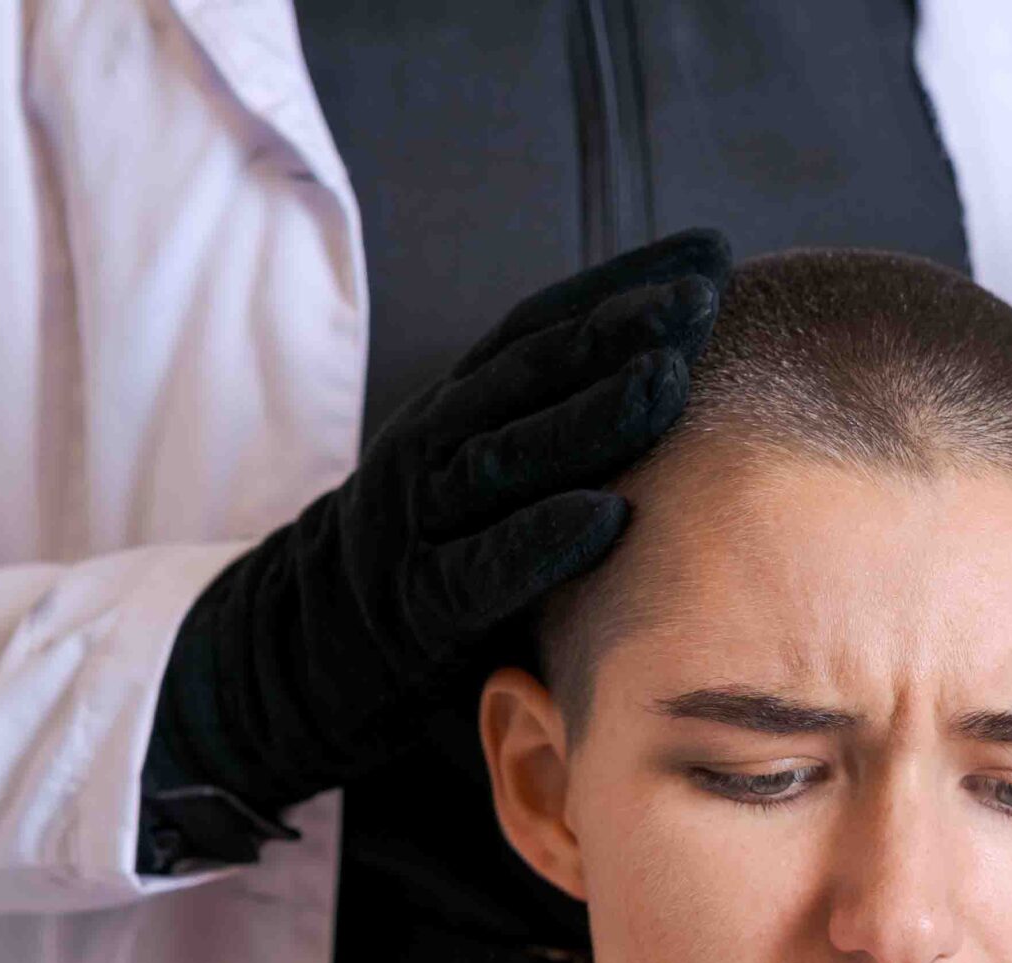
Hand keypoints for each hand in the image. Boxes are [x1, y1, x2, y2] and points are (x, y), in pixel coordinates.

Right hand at [141, 228, 732, 866]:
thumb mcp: (487, 485)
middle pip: (528, 373)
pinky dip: (542, 541)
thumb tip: (676, 387)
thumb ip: (553, 441)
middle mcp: (432, 448)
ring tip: (667, 380)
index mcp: (455, 411)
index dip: (621, 283)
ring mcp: (418, 524)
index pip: (540, 328)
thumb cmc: (434, 568)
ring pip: (505, 456)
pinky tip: (609, 516)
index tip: (708, 252)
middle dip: (618, 328)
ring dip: (589, 415)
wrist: (303, 660)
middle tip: (701, 295)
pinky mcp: (417, 607)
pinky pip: (483, 569)